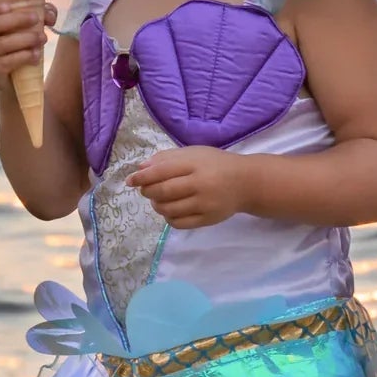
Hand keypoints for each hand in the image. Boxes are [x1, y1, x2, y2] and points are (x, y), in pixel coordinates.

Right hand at [0, 0, 56, 93]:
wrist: (16, 79)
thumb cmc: (20, 44)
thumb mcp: (28, 26)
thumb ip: (40, 14)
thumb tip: (50, 16)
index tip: (8, 6)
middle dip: (15, 19)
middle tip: (36, 18)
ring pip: (1, 44)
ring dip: (24, 39)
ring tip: (42, 38)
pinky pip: (5, 62)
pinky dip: (23, 56)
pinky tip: (36, 55)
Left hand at [127, 146, 246, 228]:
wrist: (245, 183)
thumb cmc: (215, 164)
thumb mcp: (193, 153)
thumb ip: (167, 158)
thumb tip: (140, 168)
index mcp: (195, 164)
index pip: (162, 171)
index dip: (142, 177)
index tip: (130, 181)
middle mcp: (200, 184)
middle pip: (163, 191)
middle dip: (148, 191)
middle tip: (145, 190)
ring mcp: (204, 204)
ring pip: (168, 209)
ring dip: (156, 205)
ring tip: (158, 199)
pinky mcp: (207, 220)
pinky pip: (178, 223)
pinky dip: (168, 217)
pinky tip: (170, 210)